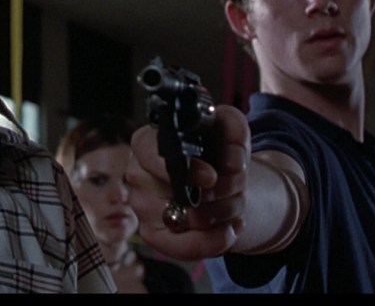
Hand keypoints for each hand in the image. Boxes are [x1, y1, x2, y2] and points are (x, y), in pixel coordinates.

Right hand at [125, 104, 249, 260]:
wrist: (218, 181)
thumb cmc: (214, 152)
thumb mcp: (227, 129)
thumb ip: (233, 127)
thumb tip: (233, 159)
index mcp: (146, 143)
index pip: (151, 154)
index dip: (184, 168)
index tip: (211, 176)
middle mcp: (138, 175)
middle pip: (181, 191)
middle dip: (222, 189)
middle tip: (236, 182)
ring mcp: (143, 207)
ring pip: (192, 218)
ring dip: (225, 212)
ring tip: (233, 200)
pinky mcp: (154, 235)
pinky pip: (186, 247)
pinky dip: (215, 241)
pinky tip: (229, 228)